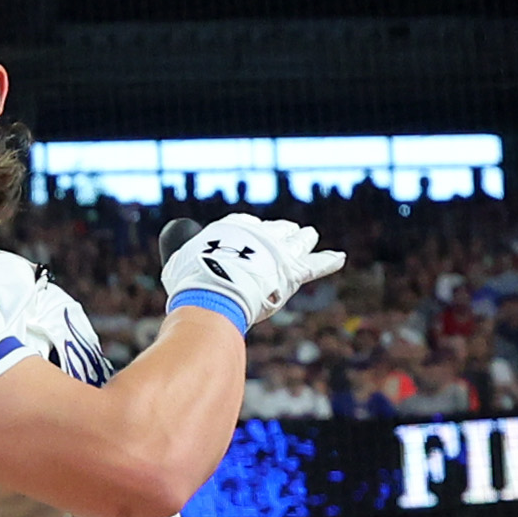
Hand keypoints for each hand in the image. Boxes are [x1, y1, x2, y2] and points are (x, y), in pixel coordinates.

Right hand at [161, 215, 345, 328]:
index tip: (248, 239)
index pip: (246, 225)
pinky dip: (328, 261)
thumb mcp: (177, 261)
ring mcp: (279, 251)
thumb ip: (182, 252)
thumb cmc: (192, 281)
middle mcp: (260, 233)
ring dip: (303, 238)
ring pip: (296, 242)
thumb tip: (179, 246)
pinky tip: (339, 258)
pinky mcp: (294, 272)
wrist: (216, 291)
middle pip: (275, 229)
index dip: (247, 232)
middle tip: (287, 231)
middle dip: (280, 231)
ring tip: (309, 235)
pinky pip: (316, 265)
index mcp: (233, 226)